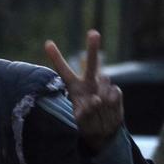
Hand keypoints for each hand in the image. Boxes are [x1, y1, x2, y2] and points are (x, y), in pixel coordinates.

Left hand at [44, 30, 123, 149]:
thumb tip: (96, 99)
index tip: (47, 43)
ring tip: (98, 111)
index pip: (63, 70)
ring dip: (101, 98)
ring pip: (104, 82)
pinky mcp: (115, 92)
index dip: (56, 57)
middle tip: (93, 33)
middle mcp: (88, 82)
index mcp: (74, 87)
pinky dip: (111, 103)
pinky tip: (109, 110)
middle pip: (91, 64)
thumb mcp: (81, 120)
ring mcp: (103, 86)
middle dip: (93, 49)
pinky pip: (114, 93)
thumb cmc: (87, 122)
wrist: (104, 131)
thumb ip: (85, 111)